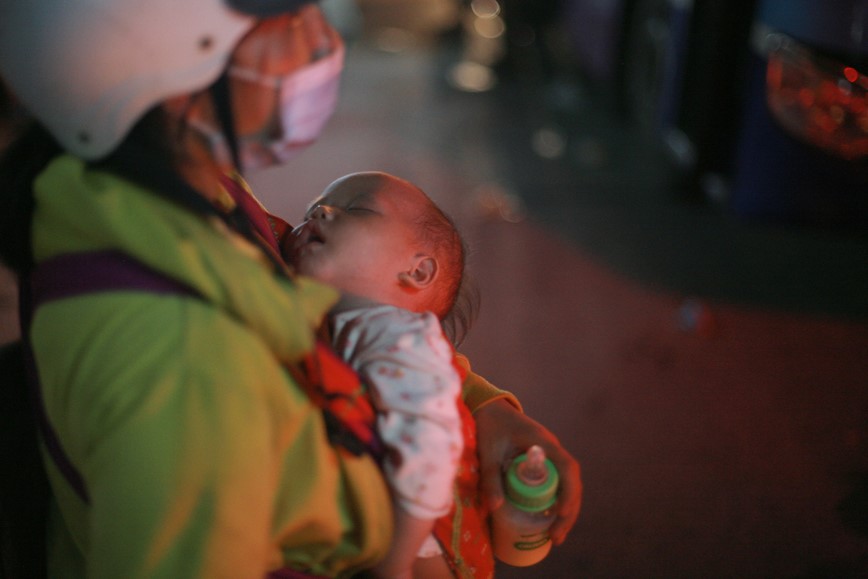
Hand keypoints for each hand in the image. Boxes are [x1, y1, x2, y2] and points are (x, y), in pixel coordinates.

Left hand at [475, 399, 581, 544]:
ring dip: (566, 509)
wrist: (489, 408)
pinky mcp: (544, 460)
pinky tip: (550, 520)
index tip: (560, 515)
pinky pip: (558, 482)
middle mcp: (552, 449)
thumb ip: (490, 478)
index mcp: (543, 443)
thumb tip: (494, 509)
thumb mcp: (488, 453)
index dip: (569, 492)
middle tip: (556, 538)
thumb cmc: (489, 427)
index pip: (567, 468)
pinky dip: (558, 501)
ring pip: (567, 484)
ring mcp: (550, 455)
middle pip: (572, 482)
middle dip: (568, 512)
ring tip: (554, 536)